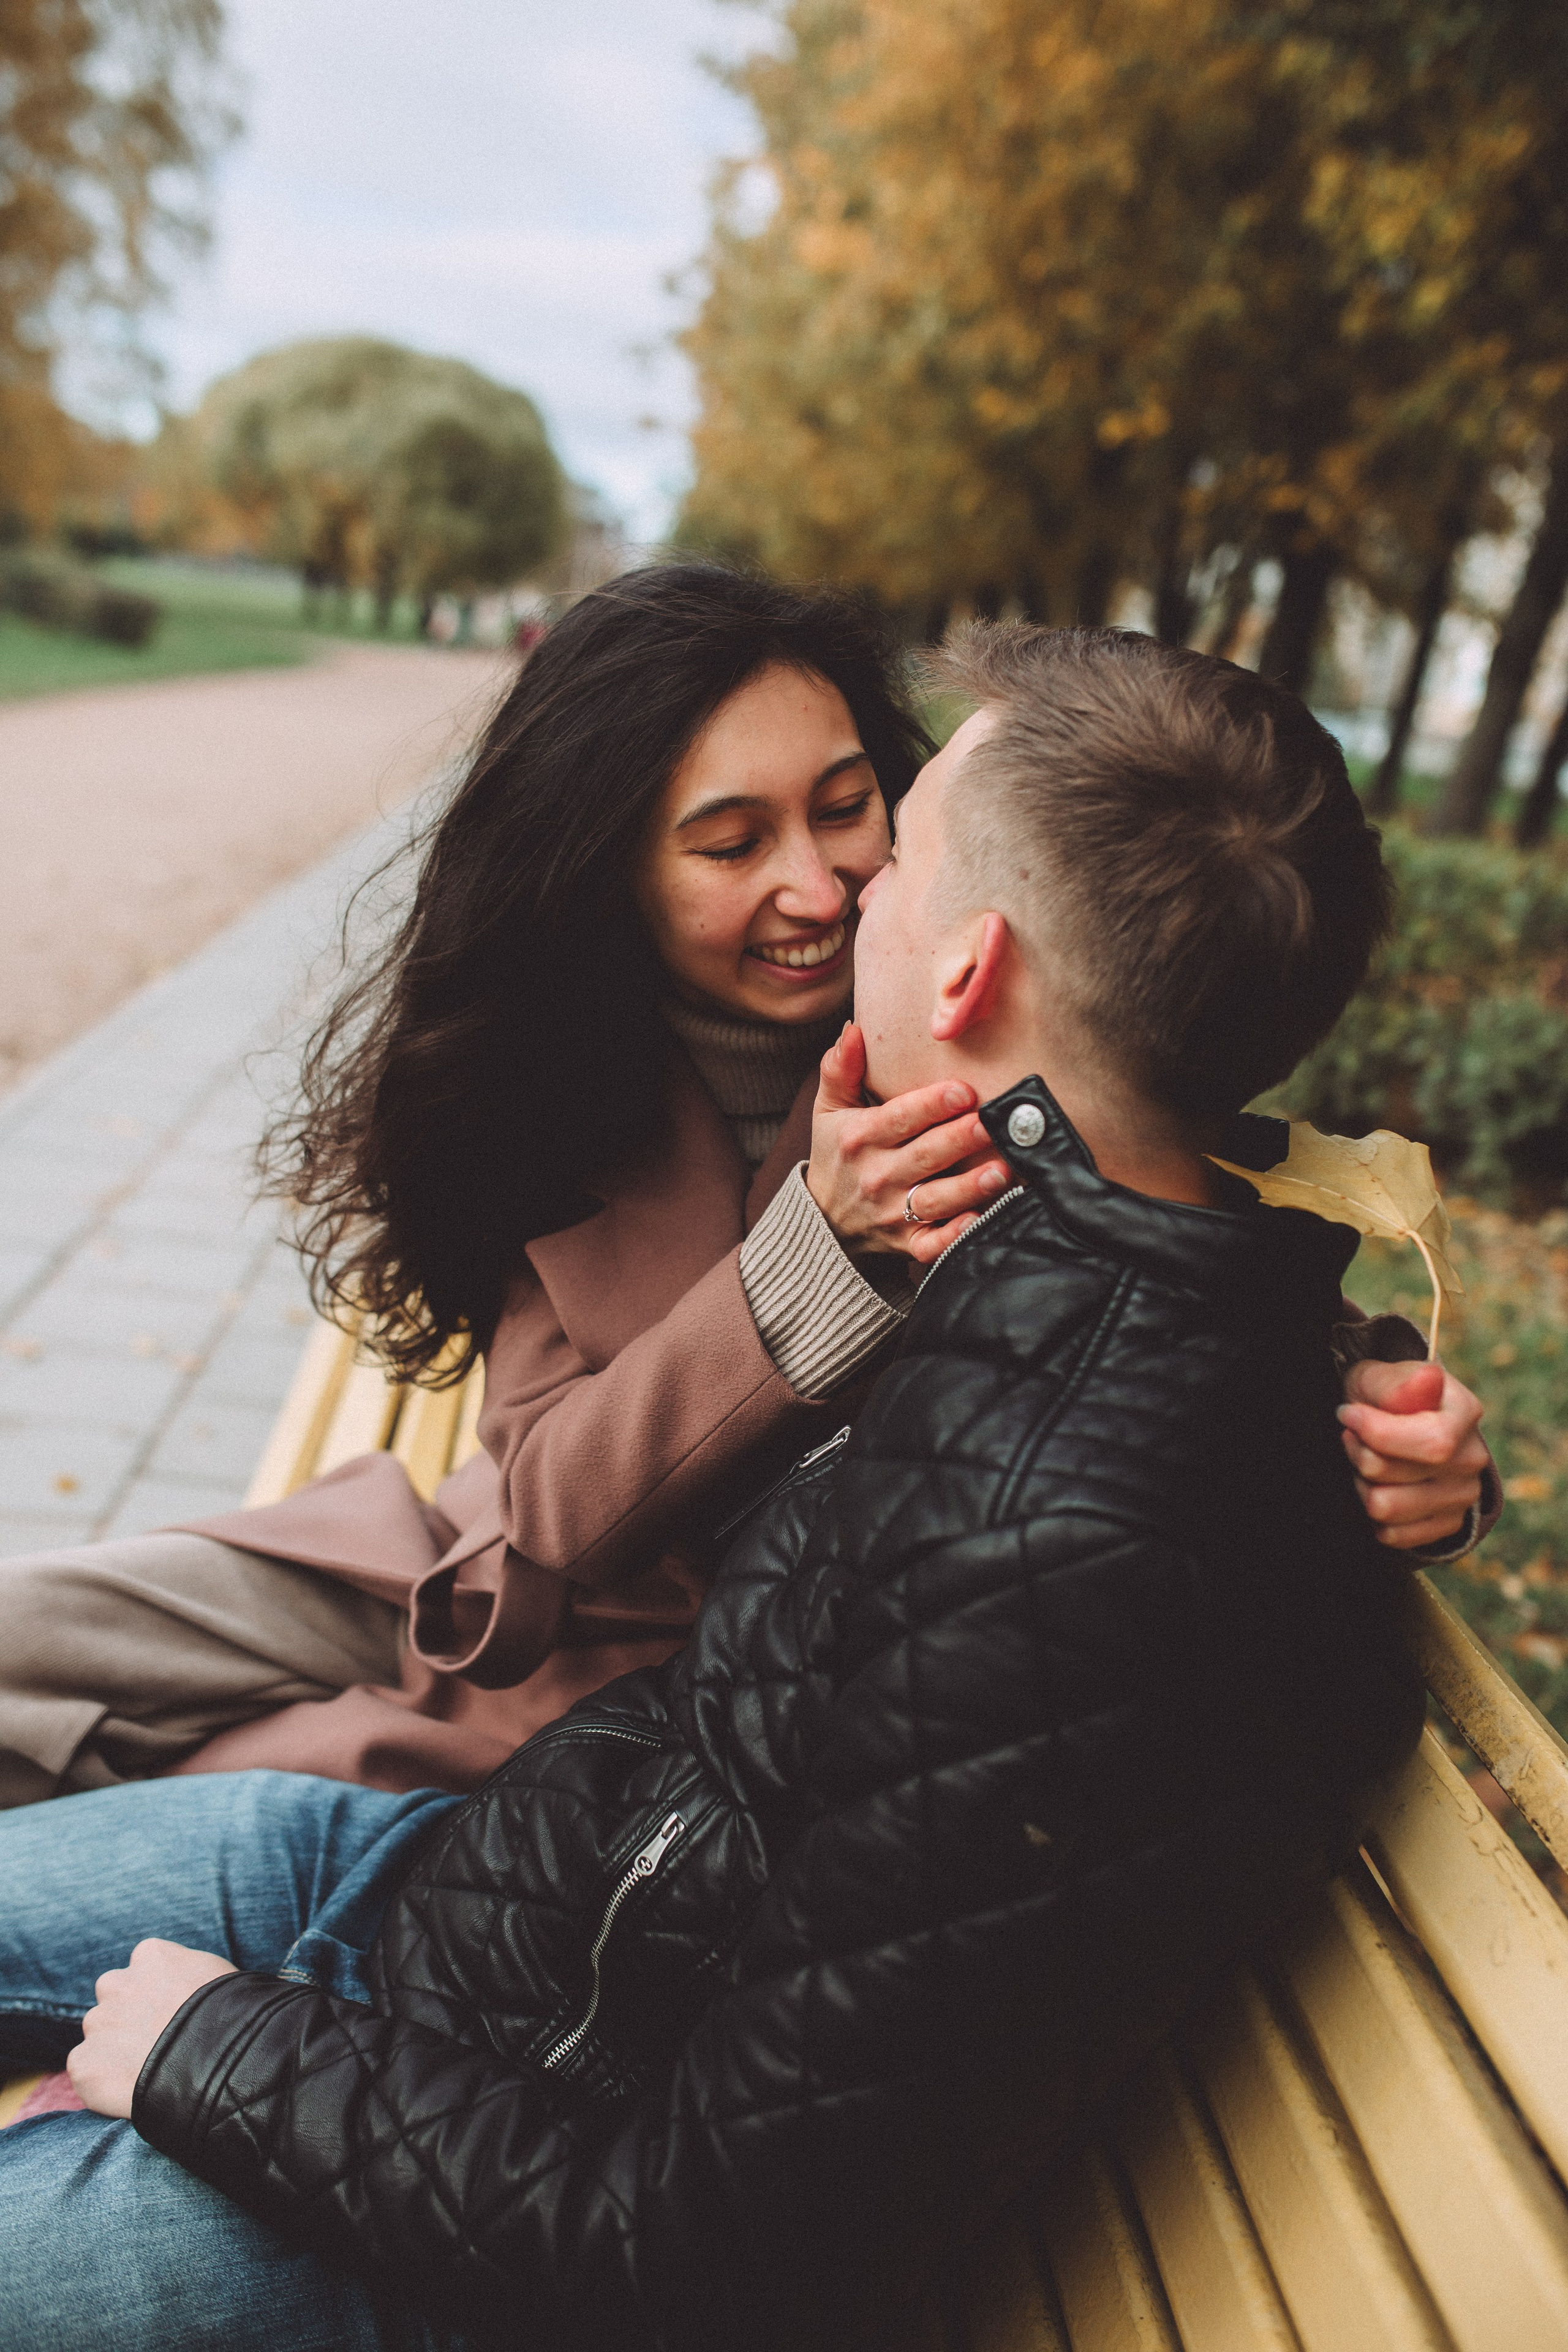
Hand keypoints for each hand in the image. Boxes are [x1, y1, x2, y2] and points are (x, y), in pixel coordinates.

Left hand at [67, 1938, 235, 2118]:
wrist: (220, 2063)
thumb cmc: (234, 2017)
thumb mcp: (218, 1976)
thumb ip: (190, 1974)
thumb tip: (191, 1986)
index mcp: (150, 1955)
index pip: (143, 1970)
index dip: (158, 1996)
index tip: (173, 2016)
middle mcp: (116, 1983)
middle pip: (113, 1999)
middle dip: (128, 2018)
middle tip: (156, 2044)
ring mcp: (97, 2024)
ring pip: (98, 2036)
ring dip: (115, 2051)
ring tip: (149, 2073)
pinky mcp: (84, 2065)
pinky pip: (87, 2072)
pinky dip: (104, 2083)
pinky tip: (132, 2093)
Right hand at [806, 1024, 1013, 1265]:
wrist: (825, 1220)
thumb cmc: (837, 1153)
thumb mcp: (829, 1110)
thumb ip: (839, 1069)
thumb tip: (853, 1030)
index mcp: (860, 1138)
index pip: (899, 1118)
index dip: (931, 1105)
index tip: (963, 1091)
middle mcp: (877, 1176)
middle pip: (924, 1156)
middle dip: (959, 1139)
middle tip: (992, 1123)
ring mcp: (892, 1213)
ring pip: (935, 1200)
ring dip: (969, 1187)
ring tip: (1002, 1170)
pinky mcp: (907, 1243)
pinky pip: (931, 1245)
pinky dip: (953, 1237)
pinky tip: (979, 1220)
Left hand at [1338, 1358, 1491, 1549]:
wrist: (1394, 1424)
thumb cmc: (1384, 1396)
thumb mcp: (1379, 1377)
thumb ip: (1398, 1384)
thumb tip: (1429, 1377)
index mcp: (1464, 1413)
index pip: (1433, 1442)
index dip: (1378, 1433)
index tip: (1347, 1413)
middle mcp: (1472, 1457)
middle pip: (1397, 1474)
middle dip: (1359, 1454)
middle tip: (1351, 1437)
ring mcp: (1463, 1494)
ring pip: (1388, 1508)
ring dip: (1362, 1485)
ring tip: (1363, 1463)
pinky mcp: (1448, 1523)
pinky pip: (1395, 1535)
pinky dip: (1374, 1515)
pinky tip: (1377, 1487)